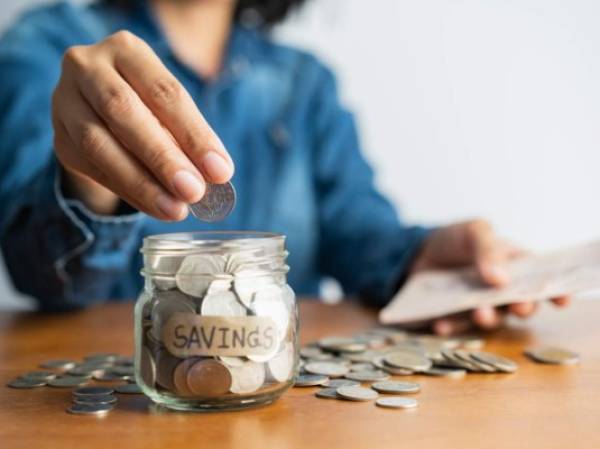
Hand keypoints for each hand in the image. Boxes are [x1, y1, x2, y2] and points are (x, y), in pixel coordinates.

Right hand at [52, 31, 233, 219]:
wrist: (98, 108)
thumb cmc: (148, 105)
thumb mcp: (170, 109)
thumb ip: (188, 136)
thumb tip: (216, 174)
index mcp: (127, 51)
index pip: (164, 92)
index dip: (194, 133)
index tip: (220, 171)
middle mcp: (88, 67)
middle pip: (125, 112)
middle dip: (163, 158)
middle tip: (194, 191)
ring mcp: (65, 101)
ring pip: (99, 144)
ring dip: (142, 182)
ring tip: (175, 208)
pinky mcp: (59, 137)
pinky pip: (92, 168)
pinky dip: (128, 191)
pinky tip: (155, 206)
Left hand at [411, 220, 569, 334]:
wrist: (416, 253)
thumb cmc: (453, 240)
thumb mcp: (472, 232)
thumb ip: (488, 249)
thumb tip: (500, 279)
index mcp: (514, 266)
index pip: (540, 279)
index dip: (555, 291)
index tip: (562, 300)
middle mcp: (502, 291)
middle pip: (521, 304)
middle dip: (523, 307)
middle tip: (518, 306)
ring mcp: (480, 307)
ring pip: (492, 319)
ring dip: (488, 318)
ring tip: (479, 313)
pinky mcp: (456, 318)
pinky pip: (457, 327)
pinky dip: (450, 326)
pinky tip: (440, 323)